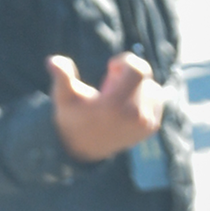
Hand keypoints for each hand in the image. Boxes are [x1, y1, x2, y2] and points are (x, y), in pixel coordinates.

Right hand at [47, 50, 163, 162]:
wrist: (83, 149)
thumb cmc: (72, 117)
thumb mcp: (63, 96)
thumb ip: (61, 76)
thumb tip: (52, 60)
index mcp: (115, 105)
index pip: (138, 69)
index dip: (125, 61)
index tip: (110, 67)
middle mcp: (135, 114)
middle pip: (144, 76)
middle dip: (127, 74)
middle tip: (110, 85)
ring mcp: (145, 123)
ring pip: (152, 88)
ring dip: (138, 86)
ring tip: (118, 98)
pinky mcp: (151, 128)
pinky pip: (157, 101)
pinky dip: (145, 98)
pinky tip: (127, 106)